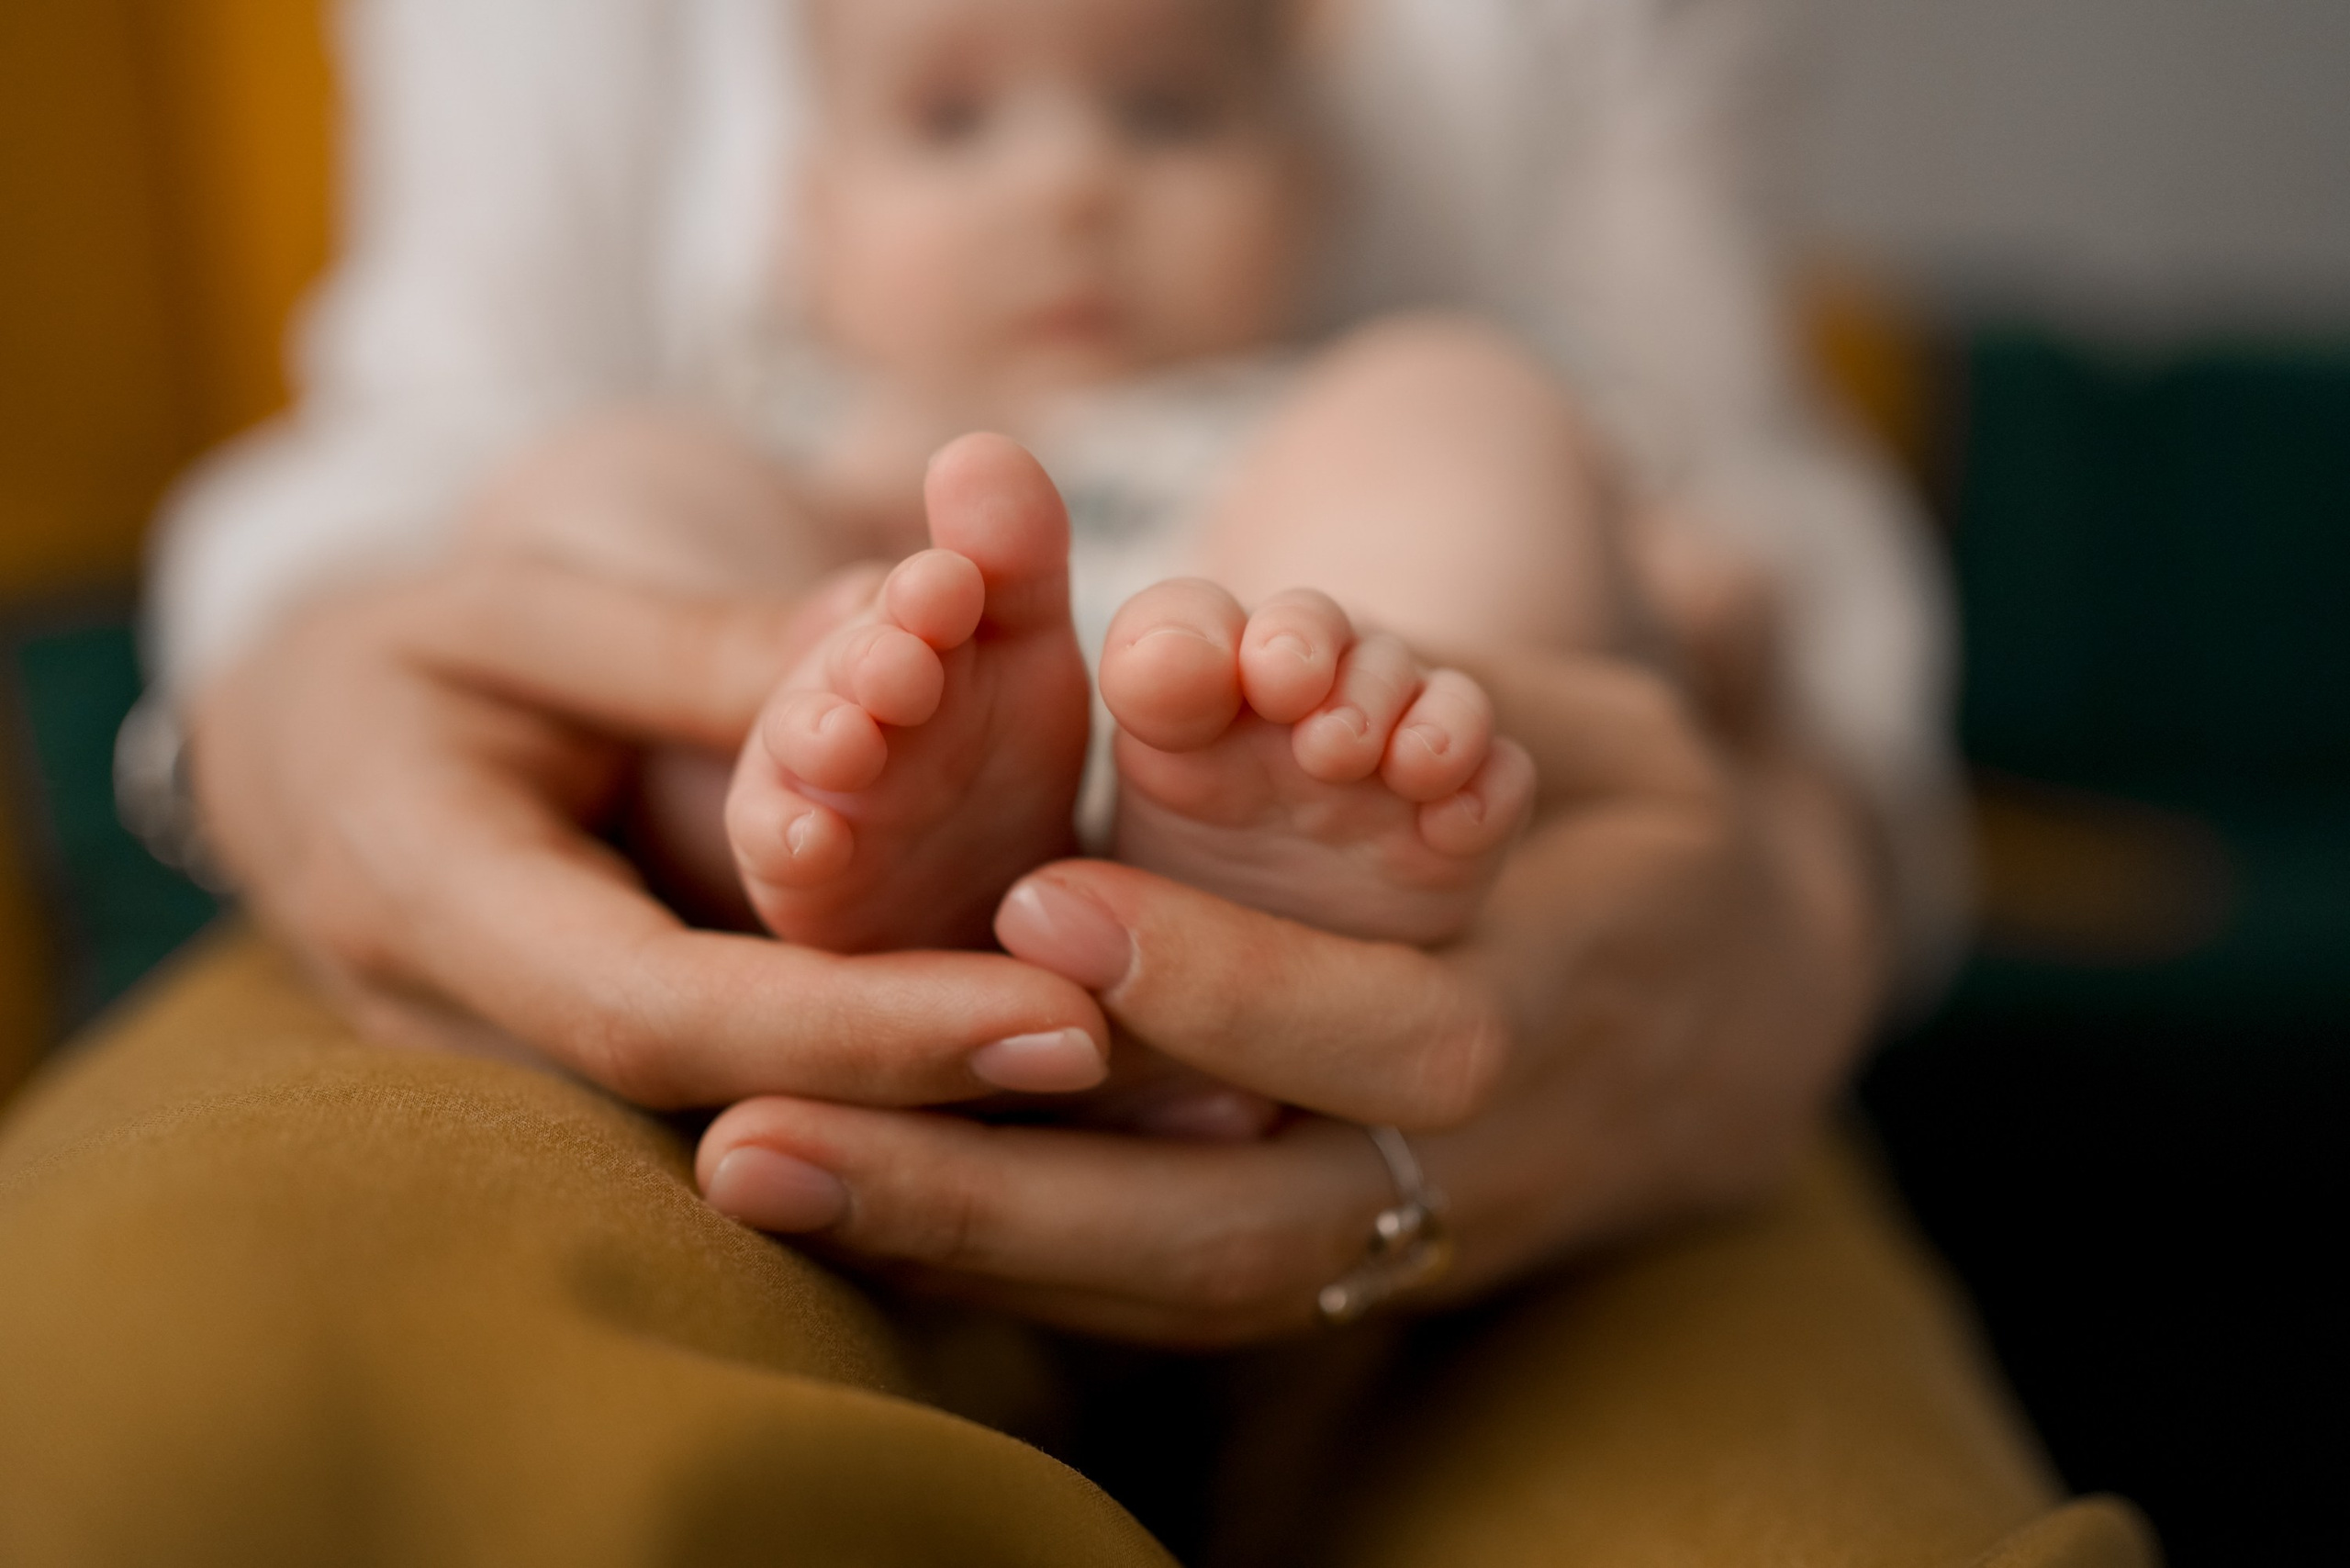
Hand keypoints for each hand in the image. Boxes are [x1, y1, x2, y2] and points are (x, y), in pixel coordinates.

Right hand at [188, 557, 1114, 1108]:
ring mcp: (552, 1079)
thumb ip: (704, 648)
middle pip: (753, 1105)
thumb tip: (902, 636)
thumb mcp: (524, 605)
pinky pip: (772, 1097)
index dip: (868, 1032)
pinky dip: (916, 1089)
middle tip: (1175, 1074)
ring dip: (967, 1117)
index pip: (676, 1017)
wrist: (300, 751)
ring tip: (1190, 1104)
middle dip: (961, 1099)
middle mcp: (500, 1034)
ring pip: (776, 1124)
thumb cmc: (402, 652)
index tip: (1061, 1021)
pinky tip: (1081, 1080)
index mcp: (443, 904)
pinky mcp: (619, 1077)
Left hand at [696, 651, 1886, 1344]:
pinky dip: (1009, 1274)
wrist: (1734, 1021)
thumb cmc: (1632, 828)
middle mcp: (1472, 1163)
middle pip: (1238, 1226)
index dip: (1228, 979)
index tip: (1039, 902)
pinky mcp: (1346, 1281)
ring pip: (1177, 1293)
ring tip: (757, 1181)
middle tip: (768, 1136)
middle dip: (1006, 1193)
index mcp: (1555, 1001)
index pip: (1393, 1030)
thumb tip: (1217, 640)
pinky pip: (1168, 1307)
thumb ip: (1427, 702)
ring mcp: (1405, 1246)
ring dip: (962, 1252)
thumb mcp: (1590, 739)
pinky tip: (849, 1217)